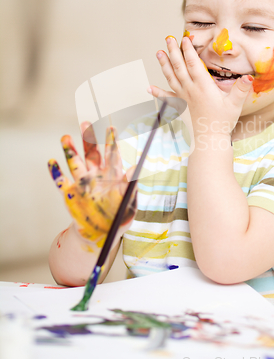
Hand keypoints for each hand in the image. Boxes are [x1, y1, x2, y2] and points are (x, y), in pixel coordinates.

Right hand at [48, 124, 135, 247]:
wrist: (101, 235)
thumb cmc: (118, 218)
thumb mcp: (129, 203)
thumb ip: (130, 185)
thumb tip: (135, 168)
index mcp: (113, 176)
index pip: (112, 154)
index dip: (111, 141)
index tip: (110, 127)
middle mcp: (96, 175)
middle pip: (92, 153)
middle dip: (88, 137)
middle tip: (86, 123)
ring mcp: (82, 184)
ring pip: (75, 163)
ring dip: (70, 150)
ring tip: (65, 137)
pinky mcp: (70, 195)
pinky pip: (61, 182)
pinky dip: (56, 172)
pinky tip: (52, 162)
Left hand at [149, 35, 252, 136]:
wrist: (209, 140)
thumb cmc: (222, 122)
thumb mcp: (235, 104)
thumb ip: (241, 89)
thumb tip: (249, 77)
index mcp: (203, 87)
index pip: (194, 64)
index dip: (189, 50)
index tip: (185, 38)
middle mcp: (190, 90)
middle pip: (179, 67)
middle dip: (174, 51)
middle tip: (168, 38)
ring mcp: (183, 98)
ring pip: (171, 78)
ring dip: (164, 65)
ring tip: (158, 53)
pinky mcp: (180, 107)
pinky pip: (166, 98)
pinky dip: (157, 92)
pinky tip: (149, 88)